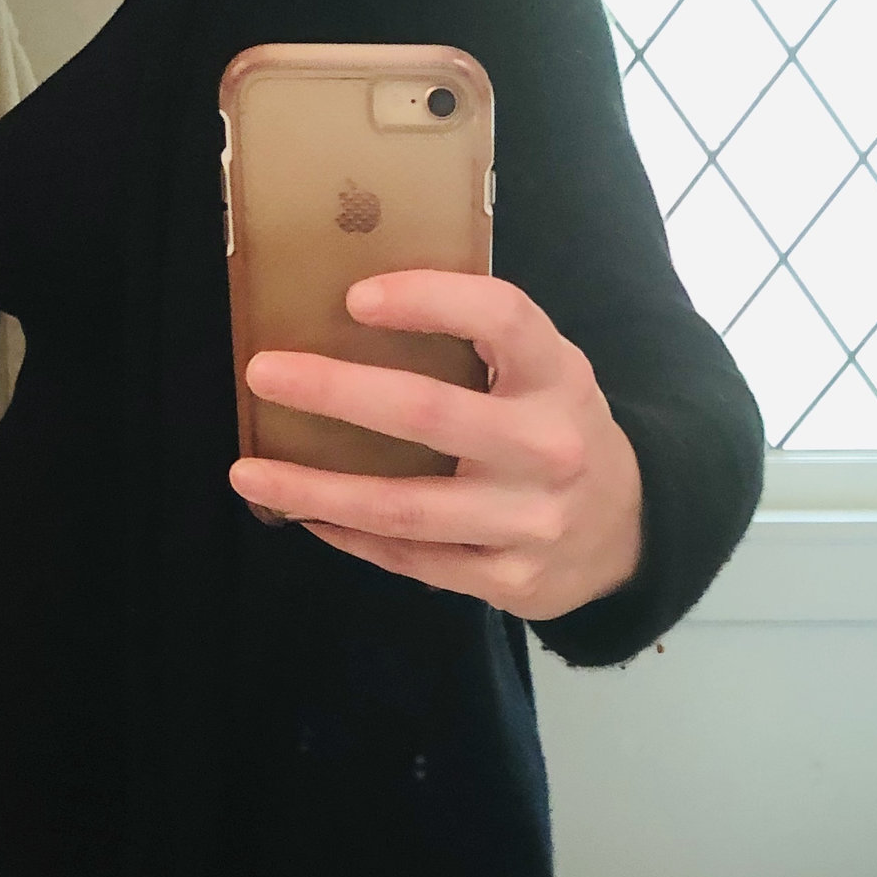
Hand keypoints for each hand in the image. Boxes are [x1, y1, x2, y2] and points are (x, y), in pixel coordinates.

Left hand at [226, 270, 643, 621]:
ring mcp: (529, 521)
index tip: (355, 298)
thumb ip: (482, 347)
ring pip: (402, 506)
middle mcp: (549, 446)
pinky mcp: (508, 579)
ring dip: (314, 489)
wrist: (628, 534)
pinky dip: (348, 535)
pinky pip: (410, 557)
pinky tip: (305, 515)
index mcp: (559, 376)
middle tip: (263, 373)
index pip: (501, 318)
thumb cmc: (556, 431)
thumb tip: (354, 312)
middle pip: (429, 413)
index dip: (429, 298)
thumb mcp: (546, 375)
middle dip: (336, 391)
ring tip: (247, 472)